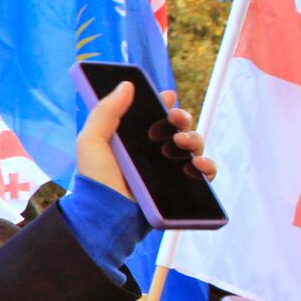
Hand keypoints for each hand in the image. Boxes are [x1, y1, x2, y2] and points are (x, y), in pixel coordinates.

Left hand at [76, 85, 216, 200]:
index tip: (167, 96)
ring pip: (194, 146)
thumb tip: (127, 85)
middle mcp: (153, 153)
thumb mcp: (91, 141)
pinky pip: (205, 174)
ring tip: (180, 142)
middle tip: (174, 119)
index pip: (155, 115)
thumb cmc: (95, 180)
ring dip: (194, 138)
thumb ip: (105, 111)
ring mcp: (168, 170)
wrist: (105, 215)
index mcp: (134, 139)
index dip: (165, 103)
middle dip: (182, 117)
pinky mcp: (181, 189)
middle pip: (179, 127)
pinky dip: (208, 166)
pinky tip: (198, 164)